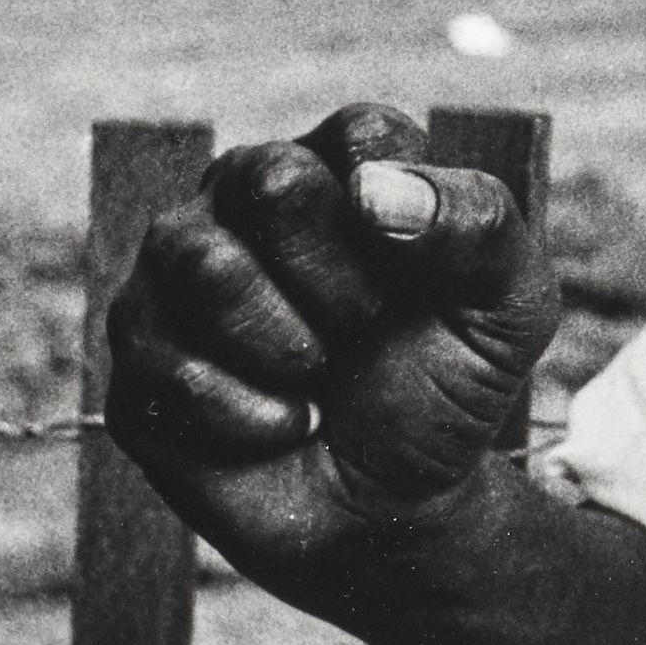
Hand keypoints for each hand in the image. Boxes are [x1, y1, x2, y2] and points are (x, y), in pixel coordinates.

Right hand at [104, 104, 562, 598]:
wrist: (392, 508)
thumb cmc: (447, 384)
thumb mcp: (508, 307)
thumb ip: (477, 225)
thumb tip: (371, 190)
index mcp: (336, 166)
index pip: (362, 137)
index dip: (407, 219)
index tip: (425, 281)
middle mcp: (241, 200)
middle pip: (269, 178)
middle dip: (340, 279)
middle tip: (364, 328)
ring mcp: (173, 278)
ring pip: (200, 260)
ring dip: (288, 342)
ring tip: (320, 375)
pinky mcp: (137, 360)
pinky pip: (172, 366)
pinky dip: (253, 415)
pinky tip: (282, 426)